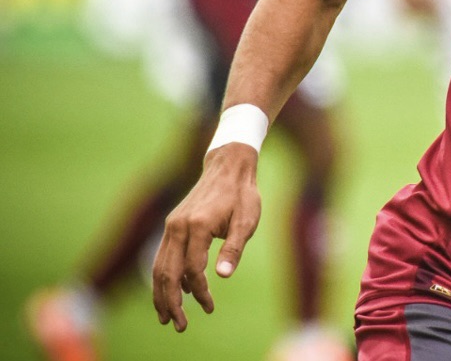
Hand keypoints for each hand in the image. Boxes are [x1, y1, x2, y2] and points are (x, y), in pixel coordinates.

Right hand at [151, 144, 261, 331]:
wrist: (228, 168)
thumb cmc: (242, 195)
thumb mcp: (247, 221)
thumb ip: (235, 249)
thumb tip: (223, 277)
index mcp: (197, 226)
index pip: (193, 269)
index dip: (200, 292)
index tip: (210, 307)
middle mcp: (178, 227)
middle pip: (167, 273)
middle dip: (171, 303)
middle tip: (178, 325)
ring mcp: (172, 226)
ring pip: (159, 267)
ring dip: (161, 294)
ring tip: (167, 317)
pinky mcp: (172, 226)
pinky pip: (162, 257)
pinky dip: (164, 277)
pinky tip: (173, 293)